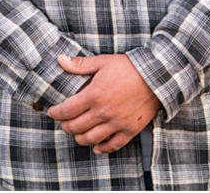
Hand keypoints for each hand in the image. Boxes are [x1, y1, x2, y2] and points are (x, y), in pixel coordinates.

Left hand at [46, 54, 160, 153]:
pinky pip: (112, 145)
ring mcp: (116, 123)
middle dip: (66, 126)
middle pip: (76, 127)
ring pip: (91, 139)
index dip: (56, 113)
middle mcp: (103, 112)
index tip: (52, 113)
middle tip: (64, 123)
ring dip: (80, 138)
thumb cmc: (129, 67)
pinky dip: (102, 148)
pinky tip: (96, 146)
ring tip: (77, 134)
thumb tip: (60, 60)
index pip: (67, 111)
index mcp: (93, 95)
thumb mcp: (103, 62)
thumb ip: (80, 64)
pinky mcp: (129, 130)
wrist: (157, 76)